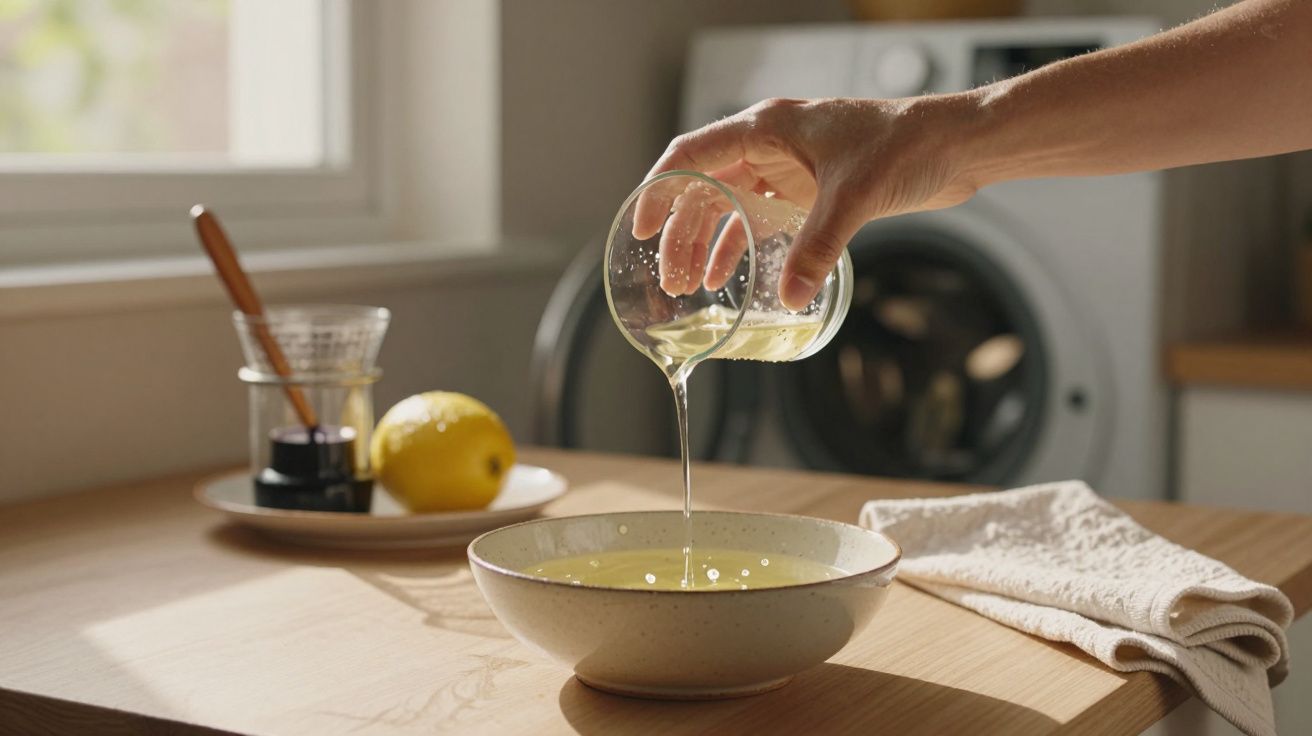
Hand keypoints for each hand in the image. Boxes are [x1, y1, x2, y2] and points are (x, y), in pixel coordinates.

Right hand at [633, 96, 981, 309]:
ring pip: (729, 206)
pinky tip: (732, 278)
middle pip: (705, 188)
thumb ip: (818, 248)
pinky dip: (742, 246)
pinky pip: (760, 220)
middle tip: (670, 277)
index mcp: (767, 128)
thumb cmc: (907, 146)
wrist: (955, 145)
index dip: (660, 190)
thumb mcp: (855, 198)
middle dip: (683, 234)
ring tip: (692, 287)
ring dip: (708, 244)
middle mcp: (770, 145)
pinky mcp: (809, 190)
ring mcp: (788, 168)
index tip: (640, 226)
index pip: (692, 155)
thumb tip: (791, 296)